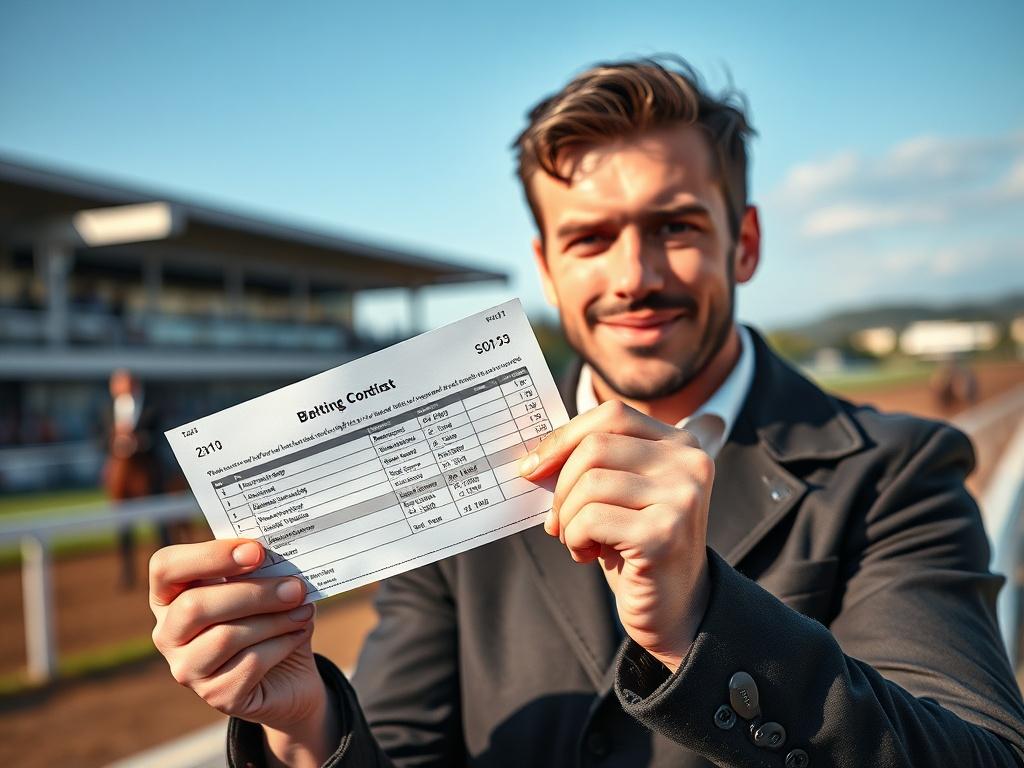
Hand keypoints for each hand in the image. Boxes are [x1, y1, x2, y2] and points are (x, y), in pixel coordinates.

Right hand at [149, 540, 335, 763]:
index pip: (166, 566)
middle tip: (295, 586)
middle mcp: (168, 633)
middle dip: (252, 593)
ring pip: (225, 637)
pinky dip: (281, 644)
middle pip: (194, 606)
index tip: (256, 550)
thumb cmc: (270, 615)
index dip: (209, 556)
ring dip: (274, 620)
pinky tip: (298, 634)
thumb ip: (261, 569)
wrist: (291, 672)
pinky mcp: (216, 696)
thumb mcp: (264, 585)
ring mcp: (187, 669)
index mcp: (171, 595)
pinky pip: (249, 664)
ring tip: (303, 610)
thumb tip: (281, 556)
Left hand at [519, 400, 712, 670]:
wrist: (676, 609)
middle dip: (561, 487)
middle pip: (595, 447)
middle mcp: (689, 463)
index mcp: (680, 443)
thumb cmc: (635, 544)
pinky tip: (589, 556)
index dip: (564, 438)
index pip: (611, 416)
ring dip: (567, 518)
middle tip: (557, 521)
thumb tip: (535, 457)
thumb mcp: (619, 493)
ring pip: (589, 483)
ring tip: (578, 540)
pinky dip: (576, 538)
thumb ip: (592, 463)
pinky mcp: (664, 534)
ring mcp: (682, 497)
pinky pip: (591, 519)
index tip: (533, 468)